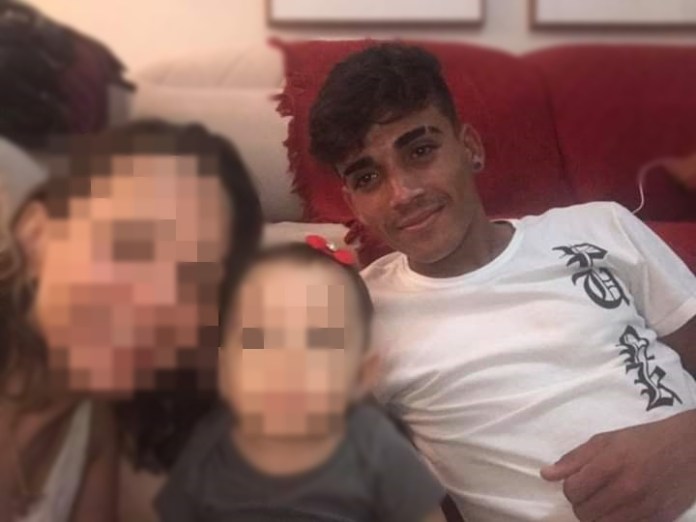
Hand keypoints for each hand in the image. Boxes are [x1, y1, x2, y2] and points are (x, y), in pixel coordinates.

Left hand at [541, 410, 695, 521]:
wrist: (687, 449)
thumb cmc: (642, 440)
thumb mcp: (605, 440)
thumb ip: (574, 459)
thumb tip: (546, 475)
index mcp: (610, 465)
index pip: (572, 490)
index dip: (570, 487)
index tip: (578, 481)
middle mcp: (626, 489)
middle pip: (584, 512)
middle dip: (581, 503)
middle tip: (591, 492)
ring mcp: (643, 508)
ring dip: (597, 516)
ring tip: (604, 501)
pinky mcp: (657, 520)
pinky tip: (621, 508)